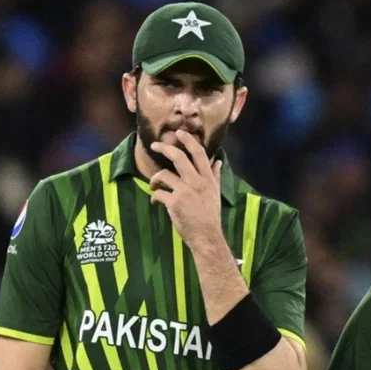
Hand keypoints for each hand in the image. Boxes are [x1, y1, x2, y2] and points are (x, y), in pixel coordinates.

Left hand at [149, 129, 224, 251]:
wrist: (207, 236)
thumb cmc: (210, 216)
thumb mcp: (215, 193)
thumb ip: (214, 175)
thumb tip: (217, 161)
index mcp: (207, 179)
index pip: (199, 154)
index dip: (188, 140)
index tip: (179, 133)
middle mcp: (197, 182)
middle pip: (178, 158)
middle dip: (164, 148)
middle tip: (155, 146)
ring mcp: (185, 192)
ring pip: (164, 175)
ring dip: (155, 179)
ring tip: (153, 186)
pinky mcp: (174, 203)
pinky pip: (158, 193)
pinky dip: (155, 197)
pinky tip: (156, 202)